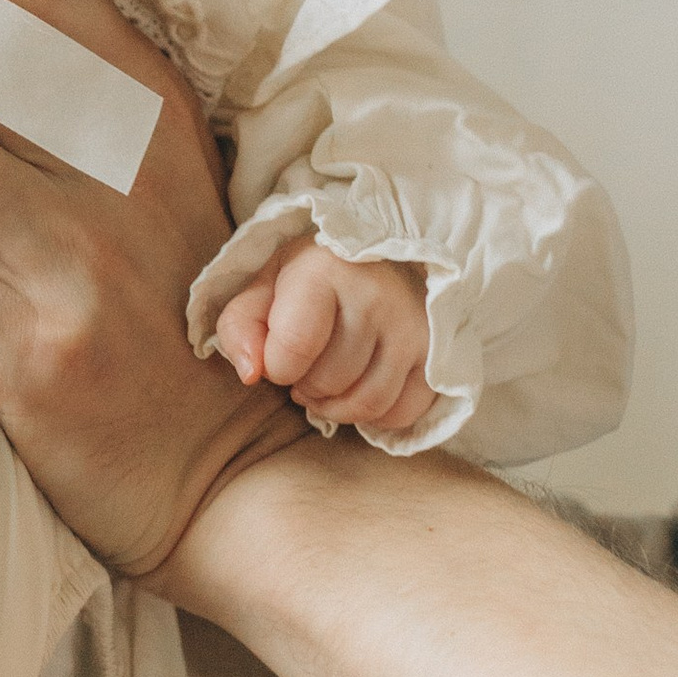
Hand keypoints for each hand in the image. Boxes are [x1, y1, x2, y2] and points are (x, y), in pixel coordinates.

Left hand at [212, 243, 437, 440]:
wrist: (378, 260)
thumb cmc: (310, 280)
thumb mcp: (264, 289)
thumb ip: (240, 327)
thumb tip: (251, 374)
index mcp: (326, 270)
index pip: (292, 350)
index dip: (276, 368)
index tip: (279, 355)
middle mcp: (376, 296)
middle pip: (328, 382)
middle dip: (305, 386)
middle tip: (306, 367)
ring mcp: (412, 326)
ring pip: (366, 404)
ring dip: (336, 407)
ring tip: (326, 384)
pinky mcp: (436, 353)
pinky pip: (401, 413)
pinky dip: (375, 416)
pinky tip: (361, 389)